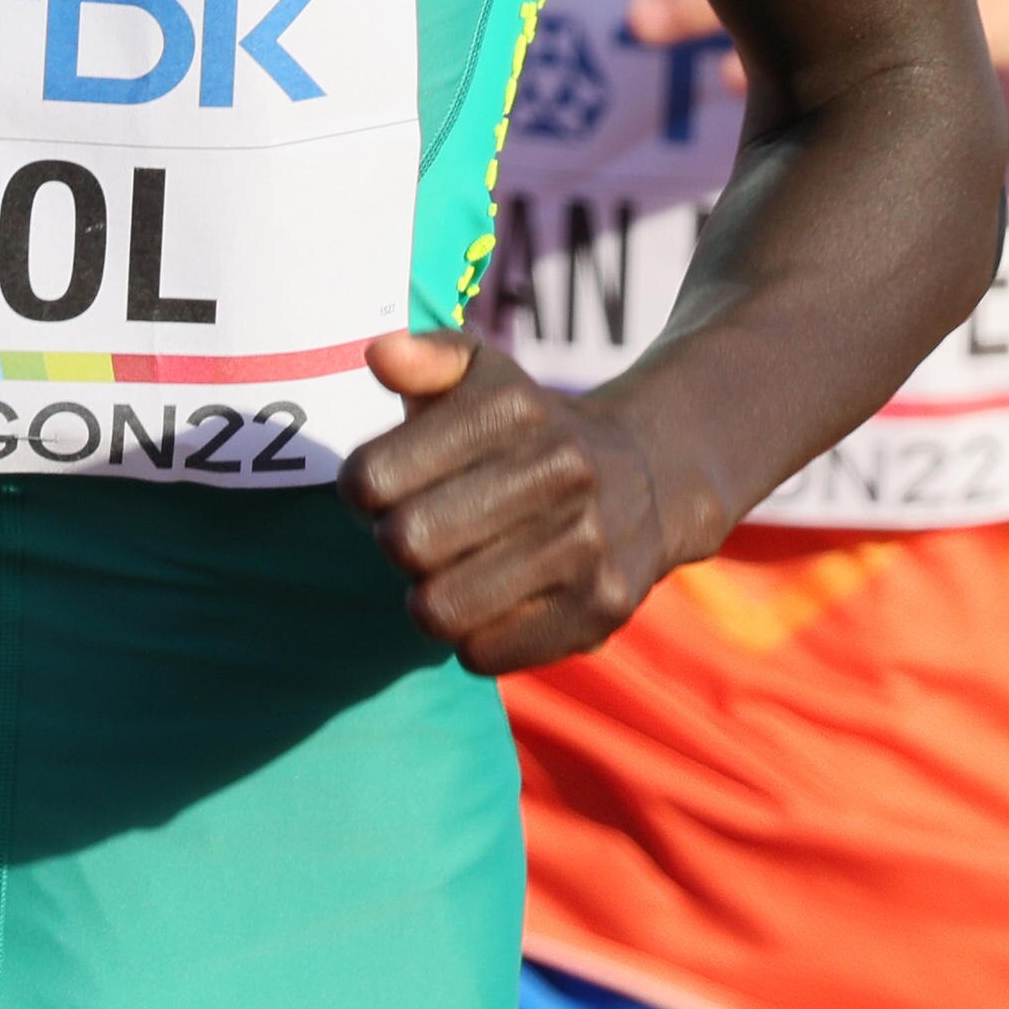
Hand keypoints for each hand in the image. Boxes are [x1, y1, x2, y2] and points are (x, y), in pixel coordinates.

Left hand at [338, 329, 703, 673]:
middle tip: (420, 534)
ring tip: (450, 573)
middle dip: (396, 544)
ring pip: (438, 610)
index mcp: (513, 408)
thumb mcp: (485, 376)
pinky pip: (484, 654)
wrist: (649, 480)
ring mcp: (588, 542)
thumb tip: (380, 355)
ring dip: (428, 598)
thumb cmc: (531, 431)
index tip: (379, 490)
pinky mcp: (603, 607)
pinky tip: (494, 603)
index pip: (371, 477)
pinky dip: (472, 639)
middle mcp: (560, 469)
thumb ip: (426, 359)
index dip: (359, 490)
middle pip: (404, 545)